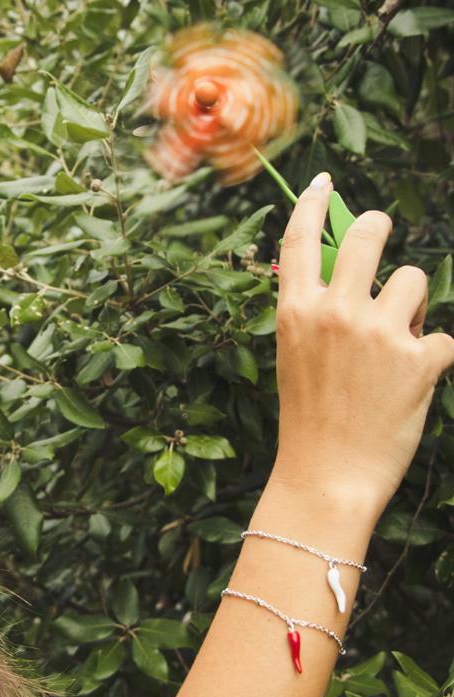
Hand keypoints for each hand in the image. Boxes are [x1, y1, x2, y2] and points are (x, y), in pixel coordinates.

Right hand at [269, 172, 453, 518]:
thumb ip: (316, 312)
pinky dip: (433, 357)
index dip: (312, 204)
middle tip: (380, 229)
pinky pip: (441, 337)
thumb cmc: (308, 417)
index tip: (324, 182)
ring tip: (397, 342)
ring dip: (411, 305)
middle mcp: (335, 311)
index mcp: (297, 312)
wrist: (326, 475)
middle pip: (366, 233)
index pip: (298, 241)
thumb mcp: (297, 356)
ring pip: (414, 280)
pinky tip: (413, 384)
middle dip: (377, 226)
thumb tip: (353, 278)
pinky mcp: (418, 358)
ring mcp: (377, 332)